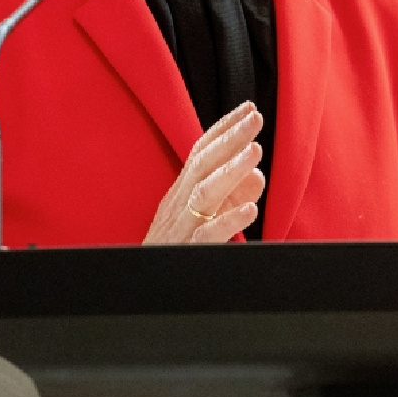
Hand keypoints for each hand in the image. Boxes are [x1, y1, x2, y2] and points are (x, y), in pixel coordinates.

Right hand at [143, 102, 265, 244]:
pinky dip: (228, 221)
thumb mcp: (203, 218)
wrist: (140, 288)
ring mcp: (181, 228)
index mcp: (181, 193)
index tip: (248, 108)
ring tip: (255, 151)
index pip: (201, 153)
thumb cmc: (174, 251)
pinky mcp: (186, 253)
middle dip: (230, 138)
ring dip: (230, 170)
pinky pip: (207, 236)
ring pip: (204, 194)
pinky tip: (250, 210)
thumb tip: (257, 175)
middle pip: (203, 164)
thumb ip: (231, 197)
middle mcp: (179, 204)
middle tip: (255, 118)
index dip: (223, 128)